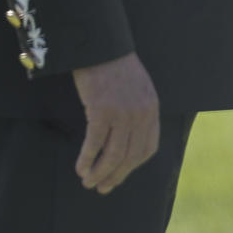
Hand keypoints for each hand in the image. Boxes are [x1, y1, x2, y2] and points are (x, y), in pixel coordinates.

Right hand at [71, 52, 160, 194]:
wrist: (101, 45)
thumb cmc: (115, 67)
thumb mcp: (137, 89)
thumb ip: (138, 111)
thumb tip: (127, 139)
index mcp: (152, 109)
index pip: (148, 148)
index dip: (133, 166)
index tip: (119, 175)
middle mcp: (141, 114)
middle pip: (130, 156)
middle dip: (115, 176)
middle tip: (102, 188)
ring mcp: (123, 113)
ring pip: (113, 155)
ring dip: (100, 173)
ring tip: (88, 182)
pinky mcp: (102, 110)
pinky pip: (95, 143)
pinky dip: (87, 159)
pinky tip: (80, 167)